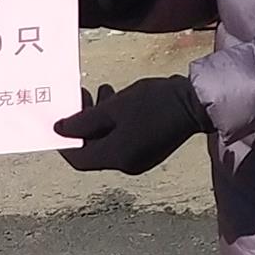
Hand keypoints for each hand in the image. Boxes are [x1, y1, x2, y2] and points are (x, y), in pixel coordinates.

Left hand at [54, 74, 208, 174]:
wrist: (196, 103)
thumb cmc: (153, 103)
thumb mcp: (114, 107)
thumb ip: (84, 120)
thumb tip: (58, 130)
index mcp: (116, 157)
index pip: (78, 159)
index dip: (63, 141)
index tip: (59, 117)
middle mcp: (125, 164)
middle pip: (92, 149)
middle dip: (82, 123)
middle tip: (80, 94)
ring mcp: (138, 158)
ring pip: (106, 141)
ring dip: (98, 118)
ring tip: (101, 89)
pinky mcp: (148, 149)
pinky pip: (121, 138)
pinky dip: (114, 121)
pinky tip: (116, 98)